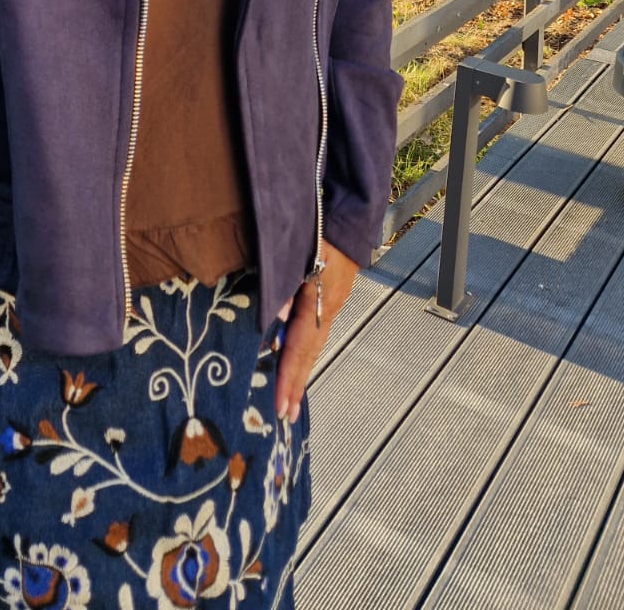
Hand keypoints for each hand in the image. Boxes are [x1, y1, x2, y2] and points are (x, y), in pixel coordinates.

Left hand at [274, 238, 357, 424]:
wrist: (350, 210)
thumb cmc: (322, 227)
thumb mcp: (299, 252)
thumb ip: (283, 283)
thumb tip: (273, 321)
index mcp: (321, 301)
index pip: (301, 348)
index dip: (289, 378)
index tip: (281, 406)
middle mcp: (329, 306)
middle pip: (310, 352)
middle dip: (296, 383)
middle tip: (285, 413)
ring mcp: (332, 301)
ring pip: (313, 342)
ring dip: (299, 368)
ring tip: (288, 394)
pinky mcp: (330, 293)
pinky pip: (314, 328)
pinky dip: (302, 347)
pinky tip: (291, 352)